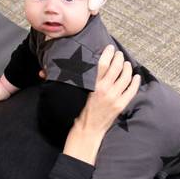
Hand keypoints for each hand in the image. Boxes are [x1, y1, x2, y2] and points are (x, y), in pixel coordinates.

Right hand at [63, 45, 140, 164]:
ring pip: (126, 77)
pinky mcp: (121, 105)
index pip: (103, 64)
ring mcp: (114, 97)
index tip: (110, 48)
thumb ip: (69, 80)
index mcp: (93, 86)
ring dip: (128, 68)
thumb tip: (42, 71)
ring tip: (127, 64)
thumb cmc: (79, 111)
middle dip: (119, 58)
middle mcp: (105, 90)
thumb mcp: (75, 94)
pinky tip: (136, 77)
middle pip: (116, 68)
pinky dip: (135, 82)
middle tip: (120, 55)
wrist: (88, 130)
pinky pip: (132, 90)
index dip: (107, 54)